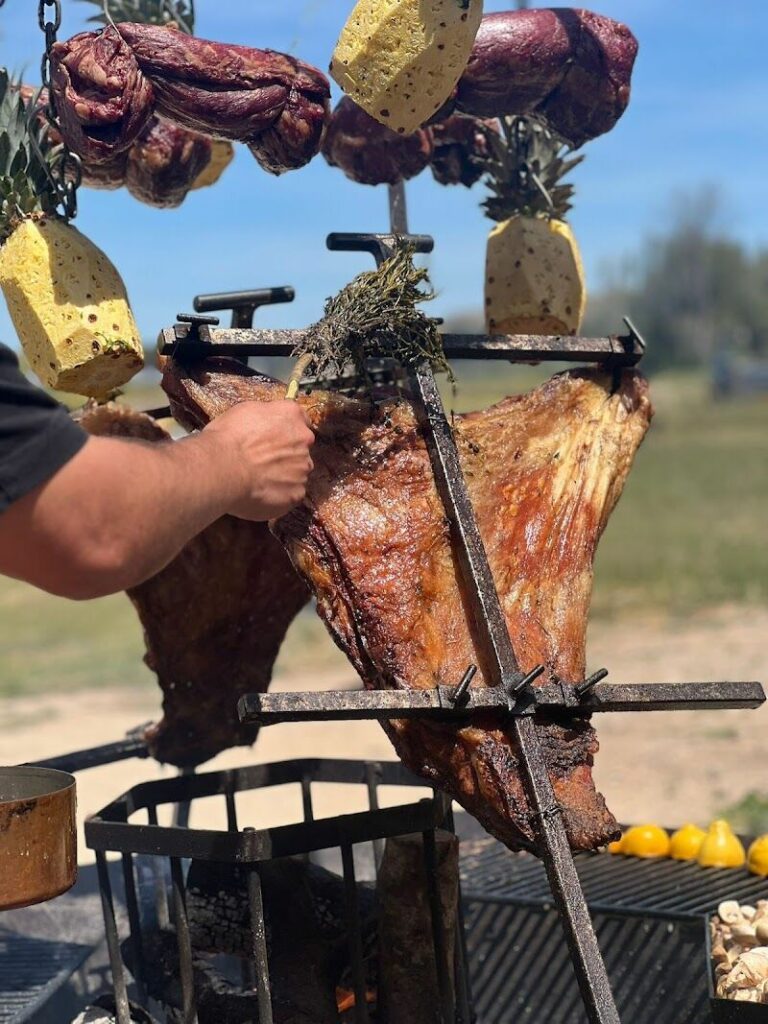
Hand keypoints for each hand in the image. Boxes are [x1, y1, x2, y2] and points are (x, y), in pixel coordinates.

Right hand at [203, 400, 314, 520]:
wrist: (223, 468)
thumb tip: (267, 424)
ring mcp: (302, 468)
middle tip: (262, 462)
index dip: (285, 431)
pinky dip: (281, 495)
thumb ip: (266, 416)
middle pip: (300, 449)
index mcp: (291, 414)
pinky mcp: (296, 492)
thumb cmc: (227, 438)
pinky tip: (262, 493)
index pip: (299, 420)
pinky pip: (292, 494)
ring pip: (298, 472)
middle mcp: (303, 439)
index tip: (274, 438)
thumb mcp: (245, 410)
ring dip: (285, 475)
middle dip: (286, 455)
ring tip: (260, 480)